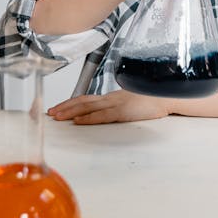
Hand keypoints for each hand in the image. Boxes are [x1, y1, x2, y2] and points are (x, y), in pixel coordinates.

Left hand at [48, 91, 168, 124]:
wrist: (167, 96)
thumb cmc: (152, 101)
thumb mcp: (132, 104)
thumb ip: (119, 107)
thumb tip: (108, 114)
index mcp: (113, 97)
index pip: (86, 99)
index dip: (70, 103)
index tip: (57, 108)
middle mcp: (111, 98)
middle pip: (82, 101)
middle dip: (64, 107)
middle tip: (50, 113)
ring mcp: (116, 104)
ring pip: (88, 107)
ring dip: (71, 112)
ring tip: (57, 117)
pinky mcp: (123, 112)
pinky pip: (102, 115)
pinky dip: (88, 118)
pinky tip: (79, 121)